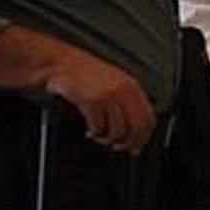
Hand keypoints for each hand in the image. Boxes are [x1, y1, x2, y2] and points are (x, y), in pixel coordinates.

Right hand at [42, 51, 156, 152]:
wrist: (60, 62)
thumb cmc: (84, 74)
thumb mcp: (114, 83)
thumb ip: (126, 104)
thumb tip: (134, 133)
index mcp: (133, 87)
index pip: (149, 118)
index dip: (144, 137)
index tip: (137, 146)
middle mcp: (125, 90)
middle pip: (136, 129)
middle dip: (127, 143)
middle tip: (118, 147)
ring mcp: (109, 95)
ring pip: (118, 131)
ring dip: (108, 139)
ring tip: (99, 136)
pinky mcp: (93, 101)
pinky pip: (99, 127)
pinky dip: (95, 133)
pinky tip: (90, 130)